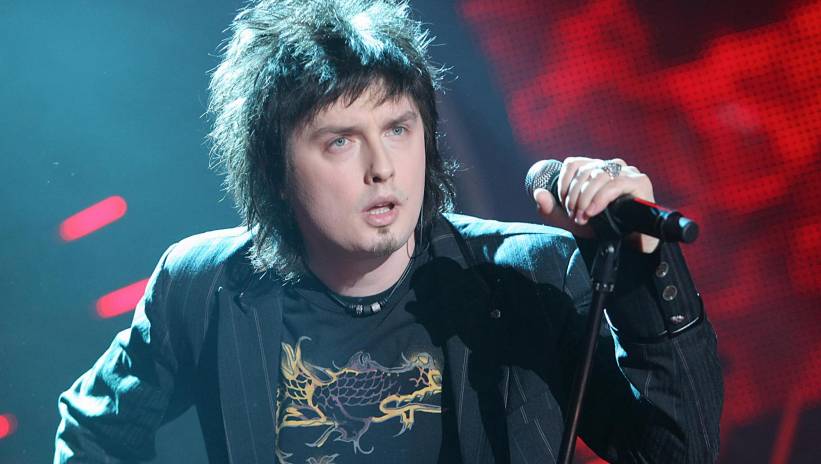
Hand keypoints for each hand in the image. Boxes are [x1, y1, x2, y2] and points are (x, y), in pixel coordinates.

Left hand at [532, 156, 659, 252]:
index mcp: (595, 169)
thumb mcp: (569, 220)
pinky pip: (614, 184)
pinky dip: (599, 199)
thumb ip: (550, 209)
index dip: (564, 182)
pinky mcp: (639, 182)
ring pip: (597, 176)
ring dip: (585, 199)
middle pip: (584, 171)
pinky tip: (593, 212)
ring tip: (583, 217)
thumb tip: (538, 193)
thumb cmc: (600, 228)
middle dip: (574, 196)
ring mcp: (627, 172)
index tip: (563, 204)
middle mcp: (611, 166)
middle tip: (574, 215)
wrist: (628, 243)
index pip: (573, 164)